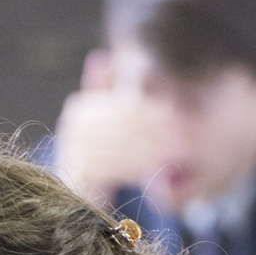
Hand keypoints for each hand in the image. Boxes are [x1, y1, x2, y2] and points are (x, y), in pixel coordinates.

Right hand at [54, 53, 168, 209]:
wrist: (76, 195)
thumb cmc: (98, 154)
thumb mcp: (106, 120)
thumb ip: (114, 92)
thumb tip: (119, 59)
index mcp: (80, 106)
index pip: (122, 104)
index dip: (150, 107)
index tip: (175, 112)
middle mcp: (73, 126)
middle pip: (124, 125)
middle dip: (155, 131)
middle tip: (182, 136)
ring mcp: (74, 150)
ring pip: (124, 147)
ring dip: (152, 150)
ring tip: (175, 154)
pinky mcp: (80, 172)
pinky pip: (117, 167)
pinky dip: (140, 167)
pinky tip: (158, 169)